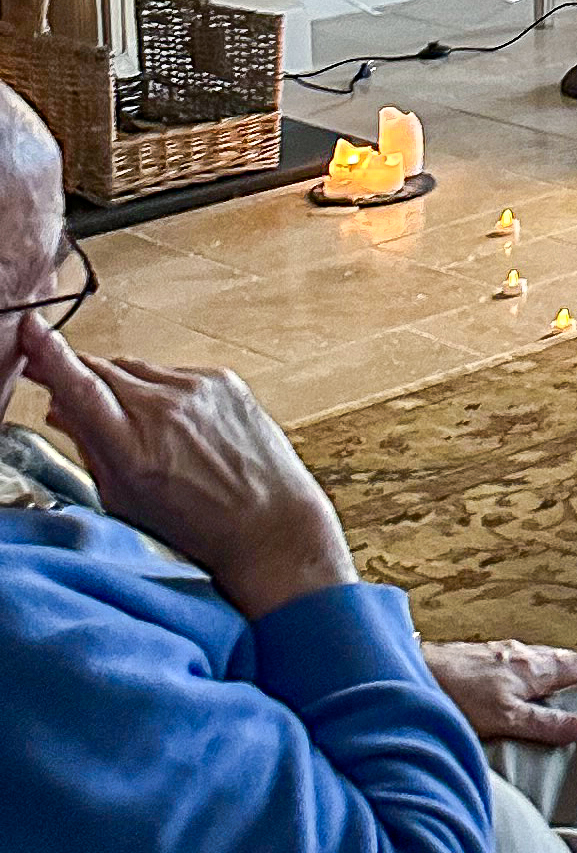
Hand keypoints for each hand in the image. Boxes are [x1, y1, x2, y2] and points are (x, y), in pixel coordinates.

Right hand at [11, 316, 353, 620]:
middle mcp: (165, 409)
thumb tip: (58, 407)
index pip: (80, 387)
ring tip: (137, 426)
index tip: (29, 329)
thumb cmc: (197, 523)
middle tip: (65, 390)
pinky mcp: (224, 379)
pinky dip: (162, 391)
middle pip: (102, 370)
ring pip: (135, 369)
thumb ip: (89, 448)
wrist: (271, 522)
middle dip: (80, 378)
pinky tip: (174, 423)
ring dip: (123, 387)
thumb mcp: (125, 498)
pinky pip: (172, 373)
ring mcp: (198, 389)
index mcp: (133, 447)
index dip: (49, 354)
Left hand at [422, 637, 576, 747]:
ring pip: (537, 655)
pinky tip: (518, 670)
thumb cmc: (458, 696)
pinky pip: (517, 657)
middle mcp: (519, 655)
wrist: (411, 670)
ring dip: (556, 661)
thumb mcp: (505, 718)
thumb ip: (543, 724)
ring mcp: (497, 652)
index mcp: (532, 669)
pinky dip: (531, 663)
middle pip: (558, 657)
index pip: (574, 666)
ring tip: (564, 667)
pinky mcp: (477, 655)